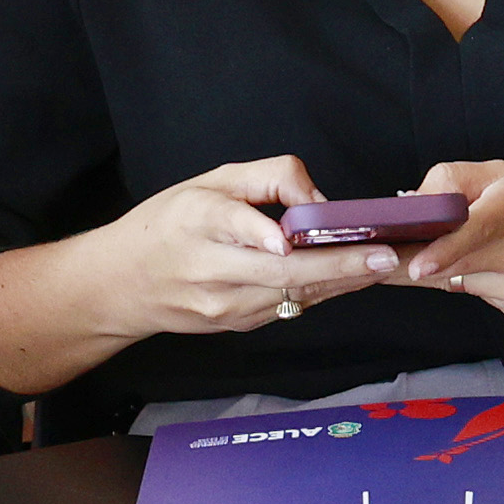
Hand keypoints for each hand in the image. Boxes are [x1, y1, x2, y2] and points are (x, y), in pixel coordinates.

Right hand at [62, 159, 413, 342]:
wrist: (122, 285)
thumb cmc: (169, 225)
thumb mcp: (209, 182)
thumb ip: (266, 179)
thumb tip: (316, 199)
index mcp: (197, 222)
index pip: (233, 227)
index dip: (261, 235)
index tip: (292, 239)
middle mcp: (208, 269)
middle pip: (278, 271)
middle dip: (336, 265)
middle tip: (381, 257)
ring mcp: (222, 305)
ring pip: (289, 294)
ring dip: (340, 283)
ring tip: (381, 266)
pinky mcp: (234, 324)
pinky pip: (286, 306)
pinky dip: (321, 292)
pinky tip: (352, 279)